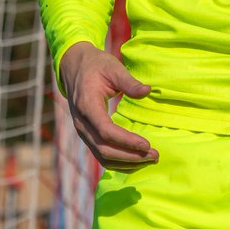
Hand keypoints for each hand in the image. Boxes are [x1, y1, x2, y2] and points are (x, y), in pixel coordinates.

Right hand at [60, 41, 155, 170]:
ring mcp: (83, 131)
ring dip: (125, 163)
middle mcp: (82, 123)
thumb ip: (130, 82)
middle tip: (155, 156)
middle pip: (104, 149)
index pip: (105, 131)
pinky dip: (118, 162)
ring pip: (101, 156)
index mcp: (87, 106)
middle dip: (130, 156)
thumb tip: (148, 91)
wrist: (74, 67)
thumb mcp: (113, 68)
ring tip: (149, 160)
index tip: (147, 144)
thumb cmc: (96, 65)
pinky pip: (100, 154)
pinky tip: (135, 162)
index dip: (126, 141)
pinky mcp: (87, 134)